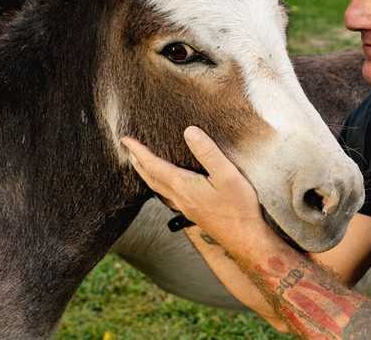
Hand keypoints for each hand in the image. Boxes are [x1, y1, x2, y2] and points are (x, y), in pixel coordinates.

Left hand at [121, 126, 270, 252]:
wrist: (244, 239)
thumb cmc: (238, 206)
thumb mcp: (227, 174)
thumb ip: (208, 152)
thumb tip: (189, 131)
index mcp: (183, 186)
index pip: (154, 166)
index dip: (139, 152)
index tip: (125, 139)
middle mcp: (179, 198)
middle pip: (151, 179)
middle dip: (137, 162)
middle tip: (128, 149)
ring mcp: (185, 208)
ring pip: (157, 189)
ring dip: (146, 175)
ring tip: (141, 165)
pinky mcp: (193, 214)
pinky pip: (167, 197)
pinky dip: (159, 187)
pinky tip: (166, 188)